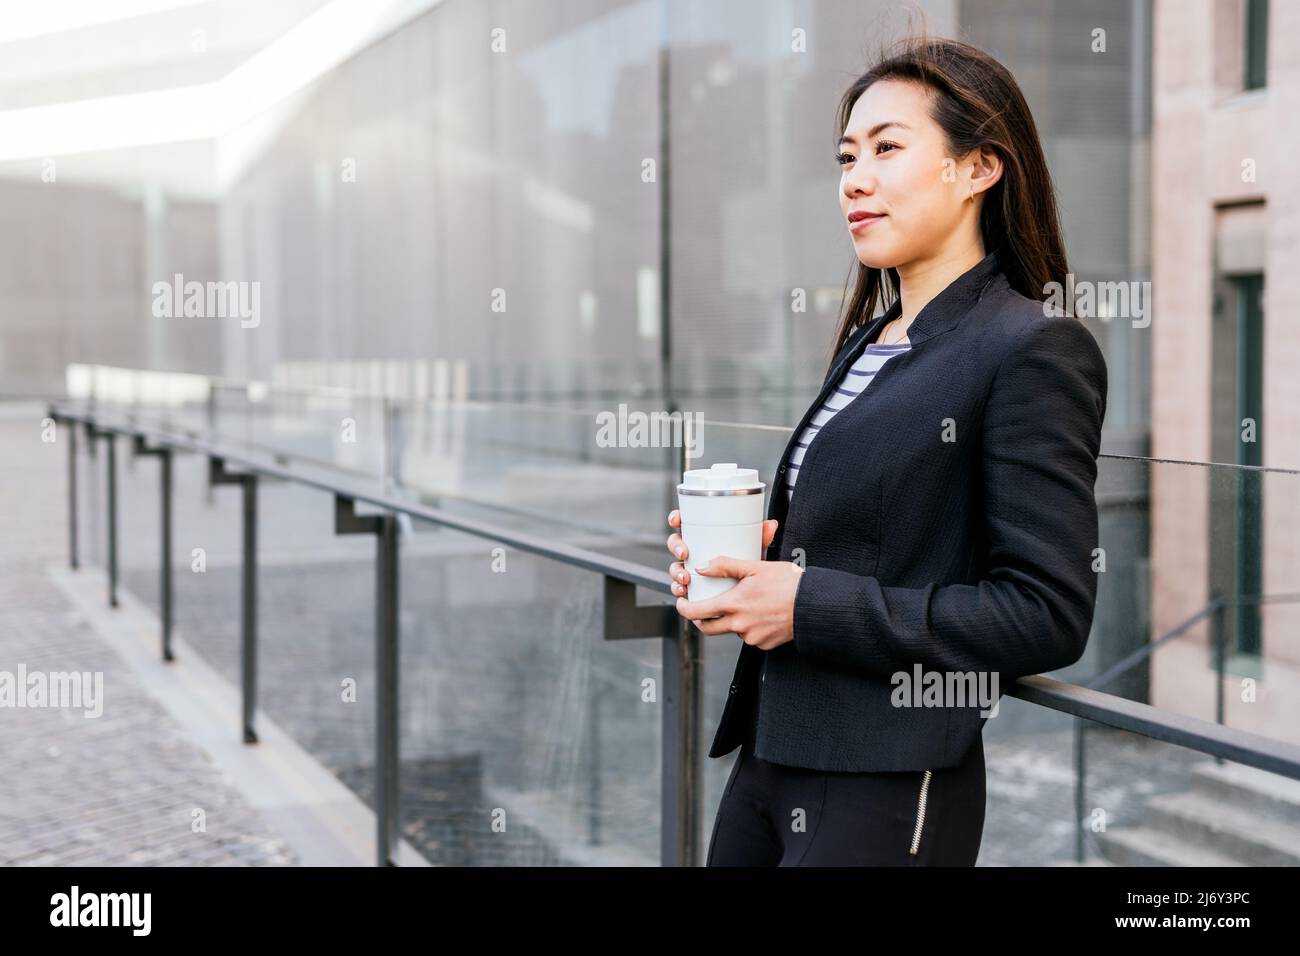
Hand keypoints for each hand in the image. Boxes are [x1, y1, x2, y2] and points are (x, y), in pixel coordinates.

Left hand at [666, 511, 796, 649]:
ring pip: (732, 630)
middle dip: (701, 618)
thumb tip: (701, 568)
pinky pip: (749, 637)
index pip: (697, 613)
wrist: (813, 604)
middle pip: (708, 628)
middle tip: (703, 608)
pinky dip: (750, 627)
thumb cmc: (788, 582)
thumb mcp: (755, 566)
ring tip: (746, 604)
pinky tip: (762, 614)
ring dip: (731, 620)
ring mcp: (752, 637)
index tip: (681, 603)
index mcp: (734, 604)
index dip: (684, 608)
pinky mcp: (764, 644)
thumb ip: (726, 566)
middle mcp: (740, 624)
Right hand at [667, 510, 776, 598]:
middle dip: (676, 547)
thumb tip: (771, 525)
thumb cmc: (747, 563)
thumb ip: (760, 538)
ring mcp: (691, 568)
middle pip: (676, 544)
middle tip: (685, 554)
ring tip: (686, 578)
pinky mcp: (692, 585)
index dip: (676, 518)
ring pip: (676, 567)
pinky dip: (678, 588)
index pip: (685, 522)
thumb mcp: (754, 549)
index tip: (677, 520)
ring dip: (676, 572)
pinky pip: (679, 585)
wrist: (753, 589)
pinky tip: (683, 591)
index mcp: (703, 536)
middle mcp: (694, 551)